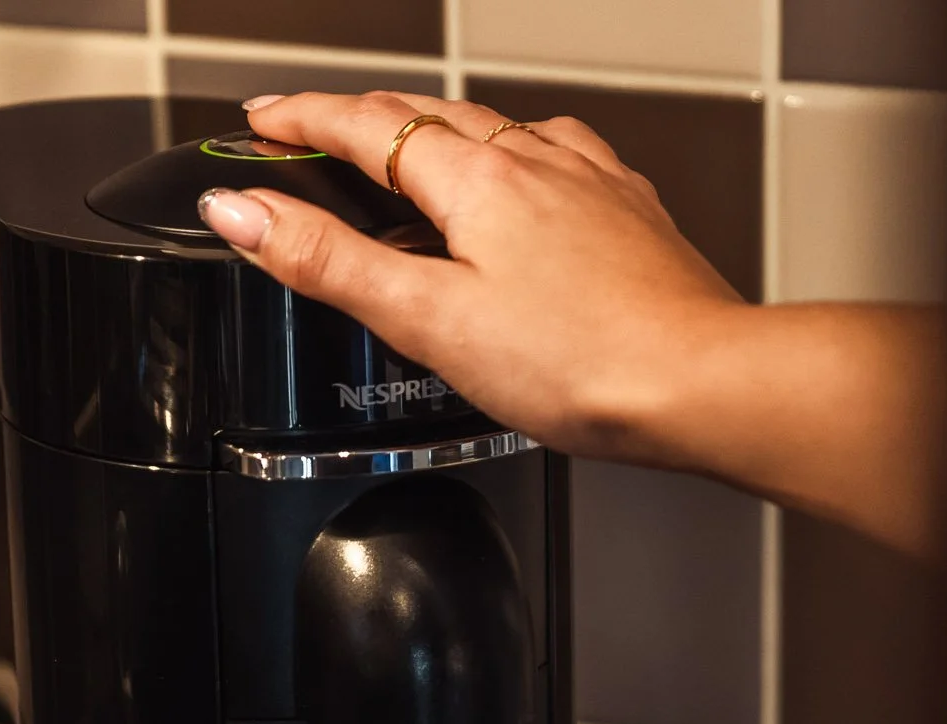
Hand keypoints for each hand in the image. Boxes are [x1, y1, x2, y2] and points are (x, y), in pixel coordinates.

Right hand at [199, 91, 744, 466]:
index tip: (261, 120)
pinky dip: (512, 159)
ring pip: (495, 131)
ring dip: (435, 134)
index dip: (301, 120)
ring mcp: (590, 183)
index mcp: (478, 179)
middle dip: (359, 120)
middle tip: (313, 131)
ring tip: (404, 155)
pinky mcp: (629, 214)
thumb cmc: (586, 363)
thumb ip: (330, 263)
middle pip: (427, 116)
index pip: (363, 125)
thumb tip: (244, 211)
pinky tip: (524, 183)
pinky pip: (556, 159)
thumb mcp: (430, 319)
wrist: (702, 384)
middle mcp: (538, 160)